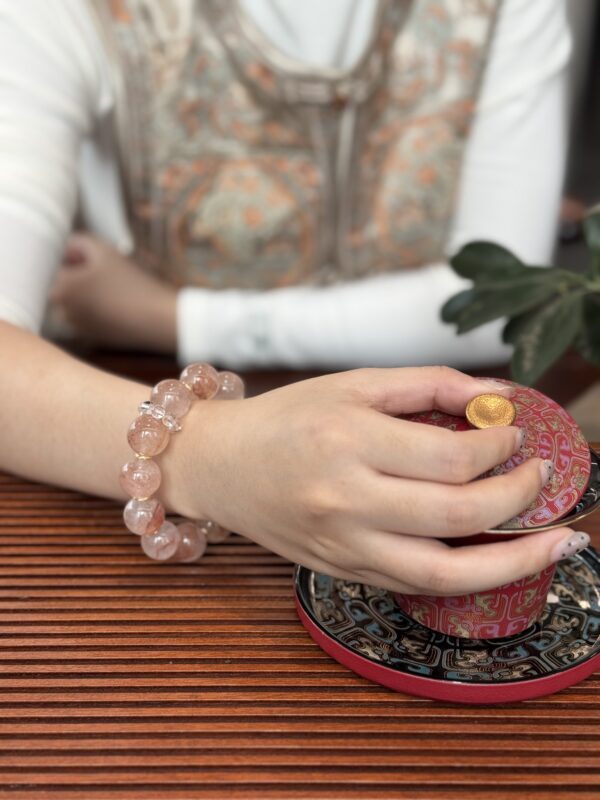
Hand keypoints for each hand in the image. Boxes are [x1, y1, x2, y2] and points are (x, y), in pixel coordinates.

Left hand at [51, 233, 176, 351]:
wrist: (156, 319)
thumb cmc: (130, 282)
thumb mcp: (103, 251)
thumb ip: (78, 242)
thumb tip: (68, 250)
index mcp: (60, 289)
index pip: (60, 266)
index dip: (79, 260)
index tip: (99, 264)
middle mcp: (62, 312)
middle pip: (66, 286)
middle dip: (81, 279)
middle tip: (108, 277)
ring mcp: (77, 328)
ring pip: (76, 303)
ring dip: (89, 296)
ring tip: (115, 293)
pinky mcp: (92, 339)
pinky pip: (88, 319)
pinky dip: (98, 312)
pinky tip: (118, 308)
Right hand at [177, 367, 582, 595]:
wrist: (221, 466)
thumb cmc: (286, 418)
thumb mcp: (352, 383)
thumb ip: (428, 383)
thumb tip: (496, 395)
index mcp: (347, 441)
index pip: (451, 456)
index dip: (500, 445)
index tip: (514, 434)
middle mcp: (345, 501)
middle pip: (458, 513)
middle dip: (519, 497)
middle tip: (541, 478)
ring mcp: (342, 546)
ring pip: (445, 573)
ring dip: (513, 562)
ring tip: (555, 545)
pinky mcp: (342, 573)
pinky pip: (416, 585)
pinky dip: (467, 576)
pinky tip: (496, 561)